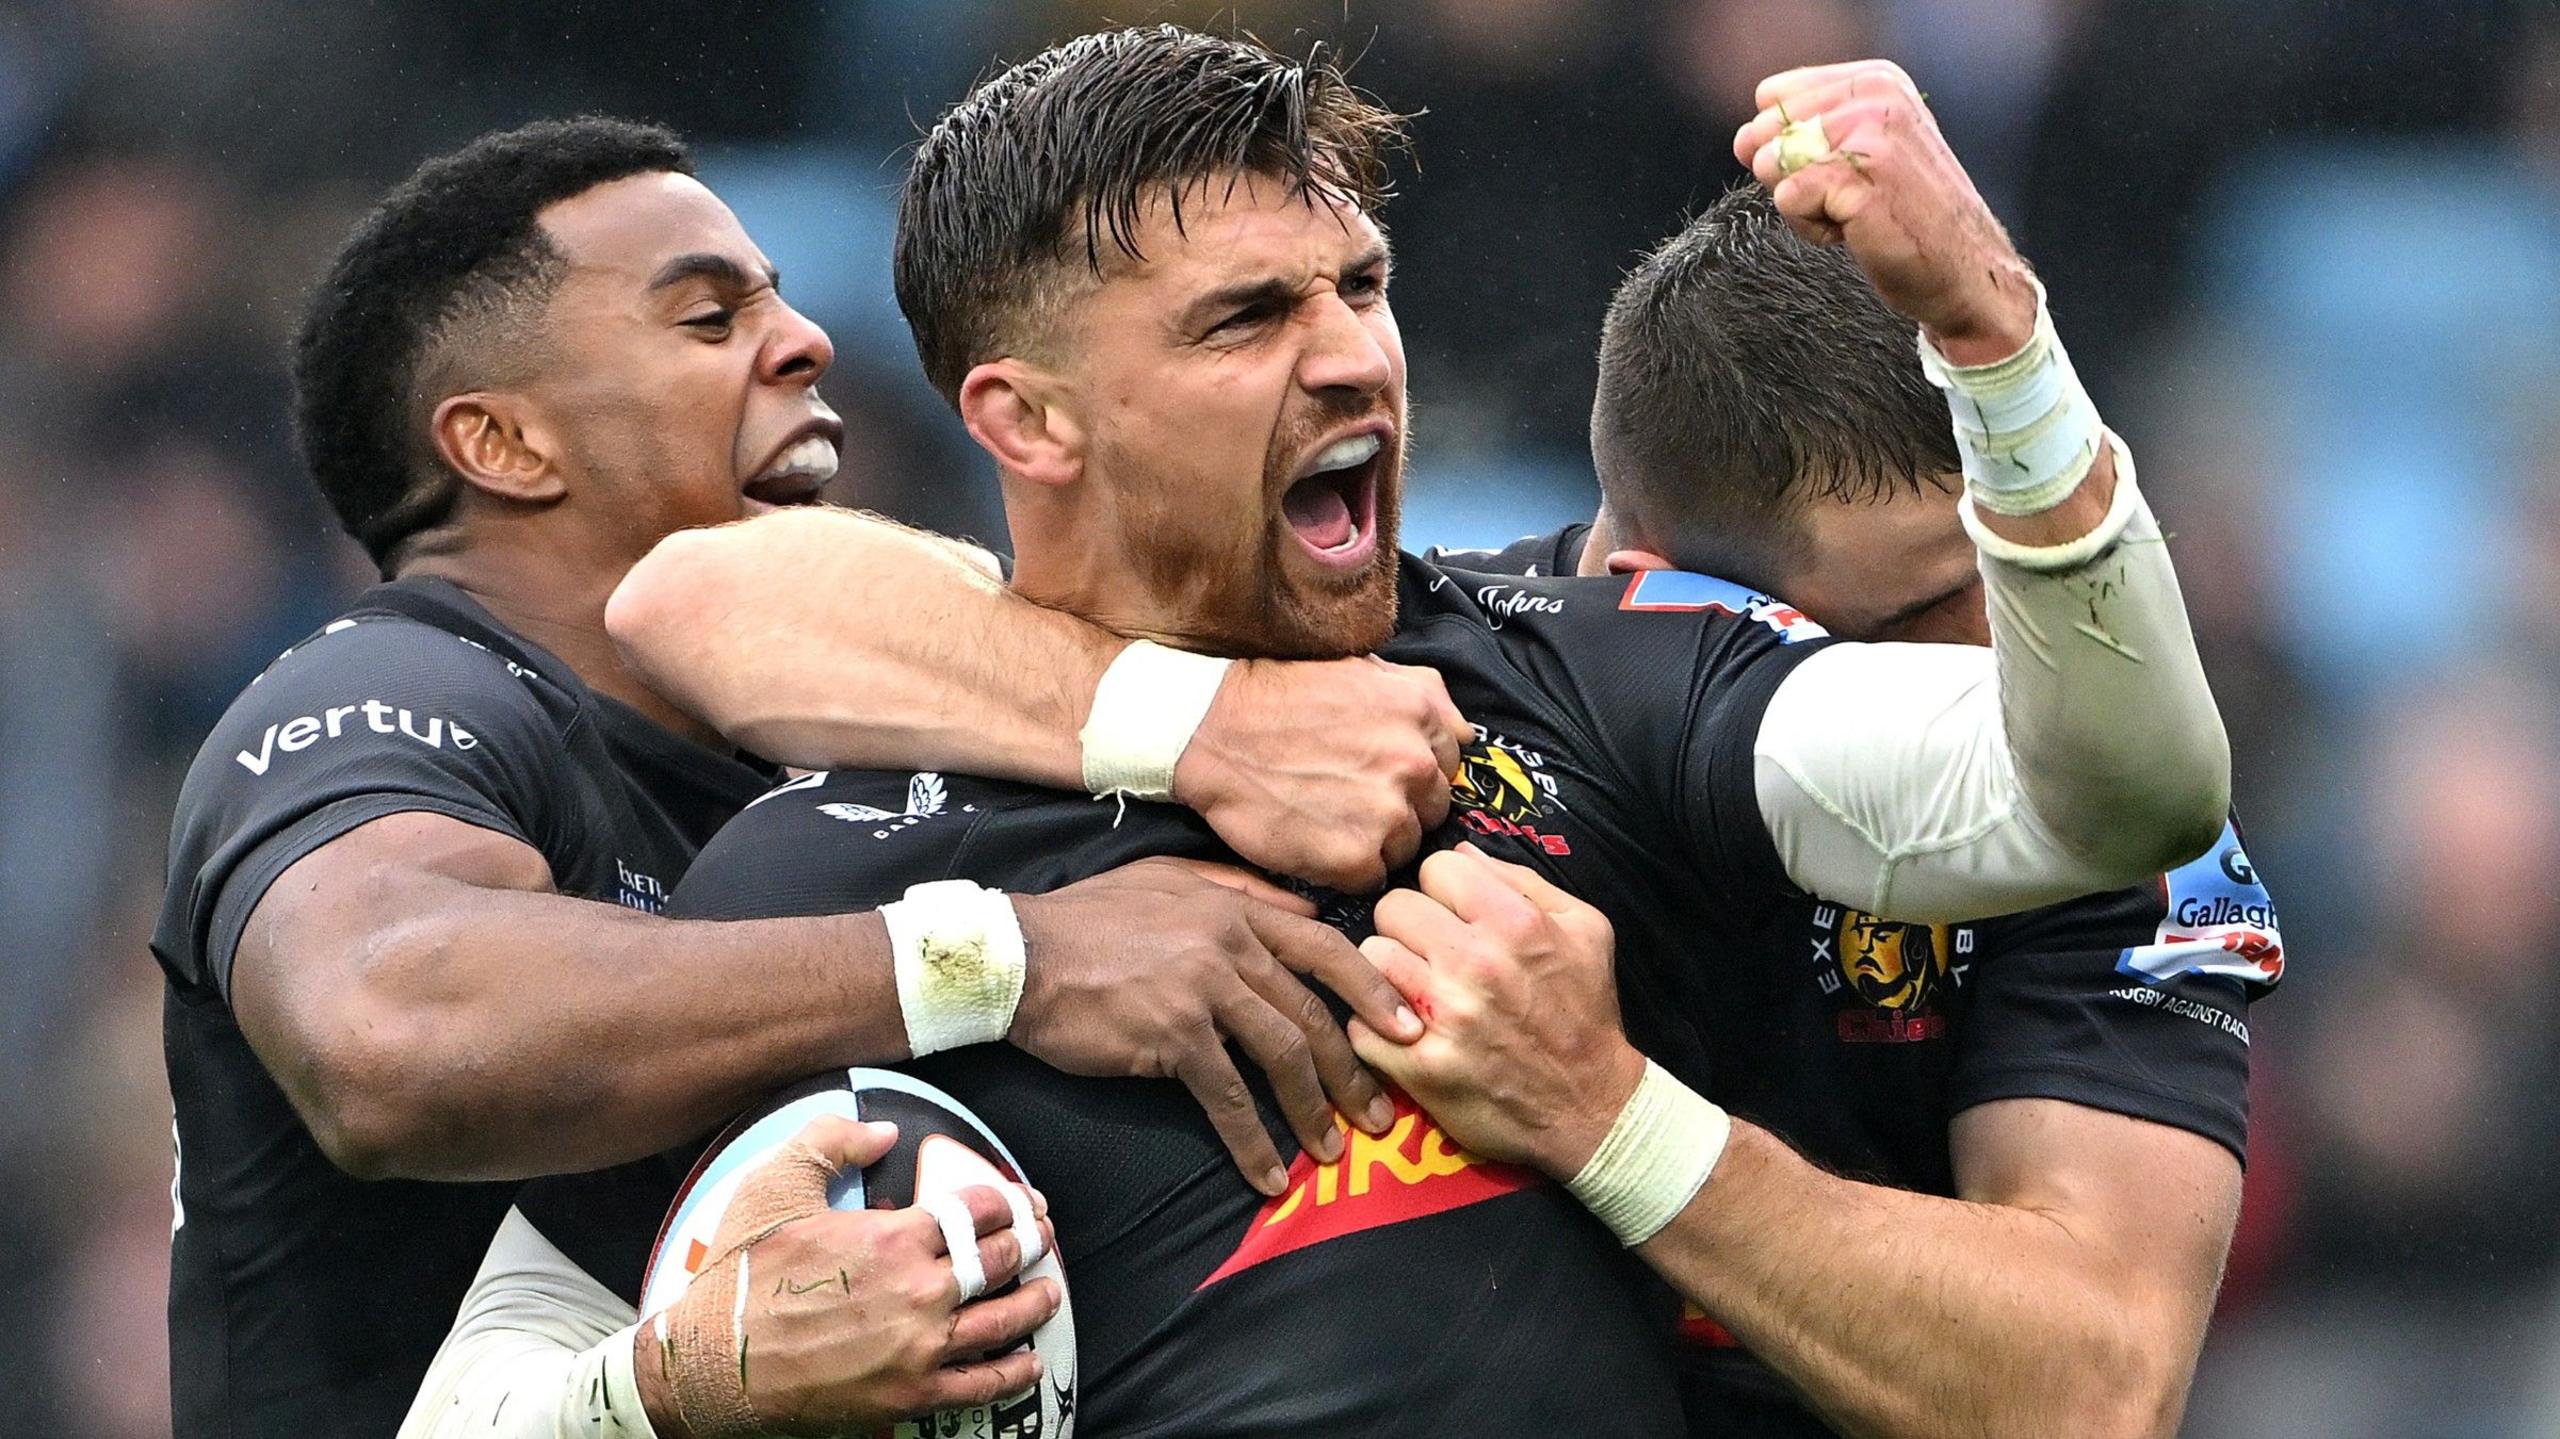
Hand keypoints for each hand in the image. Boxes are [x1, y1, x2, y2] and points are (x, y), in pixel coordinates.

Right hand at [636, 1116, 1058, 1437]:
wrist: (714, 1363)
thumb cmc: (741, 1277)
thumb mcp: (776, 1185)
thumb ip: (832, 1142)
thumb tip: (883, 1129)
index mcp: (892, 1237)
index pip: (976, 1210)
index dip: (1007, 1201)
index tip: (1019, 1201)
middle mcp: (918, 1290)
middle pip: (998, 1260)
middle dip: (1029, 1244)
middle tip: (1041, 1238)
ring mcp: (919, 1347)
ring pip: (1003, 1320)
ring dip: (1034, 1301)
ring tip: (1047, 1291)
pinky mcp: (911, 1394)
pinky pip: (982, 1383)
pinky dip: (1013, 1371)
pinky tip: (1029, 1361)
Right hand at [1010, 858, 1422, 1193]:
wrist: (1018, 955)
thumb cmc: (1086, 921)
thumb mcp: (1165, 880)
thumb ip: (1232, 889)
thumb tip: (1293, 906)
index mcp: (1235, 907)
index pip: (1325, 946)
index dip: (1372, 990)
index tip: (1408, 1028)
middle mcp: (1230, 943)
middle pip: (1313, 1011)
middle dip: (1353, 1069)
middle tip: (1378, 1114)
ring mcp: (1204, 987)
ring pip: (1284, 1054)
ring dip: (1312, 1110)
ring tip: (1330, 1151)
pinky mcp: (1173, 1034)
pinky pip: (1229, 1097)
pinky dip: (1253, 1141)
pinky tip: (1267, 1174)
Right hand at [1174, 656, 1469, 891]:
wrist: (1208, 728)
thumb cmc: (1279, 694)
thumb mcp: (1361, 669)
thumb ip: (1423, 694)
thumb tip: (1465, 733)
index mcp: (1421, 710)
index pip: (1448, 762)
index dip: (1412, 772)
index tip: (1377, 772)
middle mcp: (1415, 761)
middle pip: (1432, 809)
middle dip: (1399, 808)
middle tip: (1348, 798)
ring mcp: (1387, 813)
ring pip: (1405, 847)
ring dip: (1374, 841)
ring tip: (1327, 817)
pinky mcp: (1354, 858)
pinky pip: (1371, 877)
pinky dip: (1346, 867)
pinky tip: (1314, 839)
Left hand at [1347, 845, 1644, 1180]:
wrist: (1593, 1108)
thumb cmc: (1587, 1012)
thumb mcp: (1585, 930)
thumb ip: (1523, 881)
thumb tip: (1463, 851)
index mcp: (1515, 923)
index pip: (1436, 866)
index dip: (1443, 888)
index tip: (1453, 913)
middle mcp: (1475, 964)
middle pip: (1392, 907)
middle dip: (1409, 925)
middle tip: (1429, 952)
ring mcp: (1443, 1017)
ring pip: (1369, 958)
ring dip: (1388, 972)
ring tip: (1414, 988)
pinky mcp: (1418, 1067)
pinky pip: (1360, 1023)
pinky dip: (1374, 1027)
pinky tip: (1402, 1030)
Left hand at [1733, 60, 2035, 363]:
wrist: (1963, 269)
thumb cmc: (1908, 217)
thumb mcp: (1864, 151)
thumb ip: (1806, 131)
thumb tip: (1744, 139)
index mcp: (1876, 79)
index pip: (1773, 97)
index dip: (1786, 144)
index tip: (1840, 171)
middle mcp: (1874, 95)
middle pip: (1766, 131)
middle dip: (1792, 177)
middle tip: (1850, 198)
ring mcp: (1868, 133)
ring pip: (1772, 165)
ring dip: (1803, 206)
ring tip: (1855, 214)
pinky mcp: (1856, 177)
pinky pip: (1787, 200)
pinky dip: (1813, 228)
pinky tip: (1857, 231)